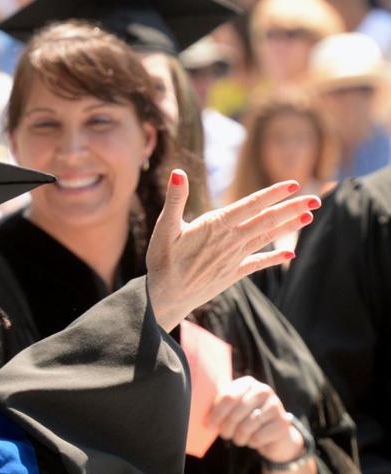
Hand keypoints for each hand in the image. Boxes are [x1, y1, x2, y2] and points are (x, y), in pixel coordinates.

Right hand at [146, 172, 318, 330]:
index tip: (293, 185)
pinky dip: (273, 259)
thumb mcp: (165, 227)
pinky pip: (256, 264)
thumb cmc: (162, 261)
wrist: (164, 297)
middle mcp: (230, 241)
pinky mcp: (231, 274)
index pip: (250, 205)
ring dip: (288, 227)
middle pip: (266, 221)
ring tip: (309, 217)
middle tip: (316, 199)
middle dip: (292, 209)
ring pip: (266, 239)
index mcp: (216, 226)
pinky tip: (289, 254)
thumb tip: (177, 172)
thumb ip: (175, 199)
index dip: (272, 194)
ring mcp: (233, 258)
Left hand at [208, 376, 304, 463]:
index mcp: (247, 383)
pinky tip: (255, 440)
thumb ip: (219, 406)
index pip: (228, 398)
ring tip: (240, 438)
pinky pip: (258, 437)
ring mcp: (276, 406)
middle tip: (225, 435)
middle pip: (235, 414)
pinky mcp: (283, 423)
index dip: (216, 414)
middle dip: (226, 429)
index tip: (208, 426)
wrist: (275, 434)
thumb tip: (196, 413)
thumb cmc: (246, 419)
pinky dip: (252, 443)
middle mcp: (264, 390)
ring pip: (246, 428)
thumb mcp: (232, 408)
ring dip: (239, 438)